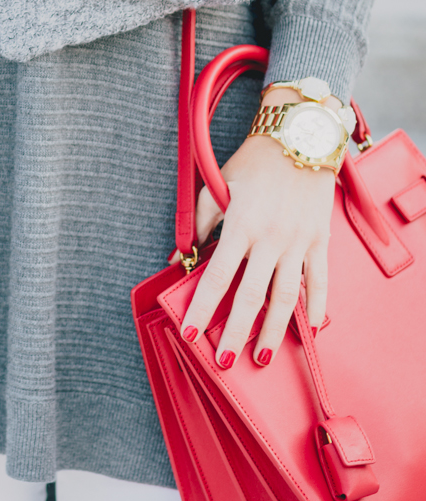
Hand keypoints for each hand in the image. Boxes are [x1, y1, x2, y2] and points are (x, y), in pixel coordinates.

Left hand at [180, 90, 335, 369]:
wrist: (299, 139)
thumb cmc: (252, 162)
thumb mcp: (217, 186)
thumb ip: (198, 223)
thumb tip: (180, 257)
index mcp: (241, 226)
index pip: (217, 277)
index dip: (202, 307)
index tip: (190, 334)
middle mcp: (271, 239)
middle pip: (250, 296)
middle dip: (234, 332)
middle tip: (224, 361)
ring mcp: (299, 242)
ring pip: (285, 296)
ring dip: (272, 330)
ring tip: (260, 356)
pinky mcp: (320, 240)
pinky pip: (319, 280)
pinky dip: (317, 305)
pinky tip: (313, 328)